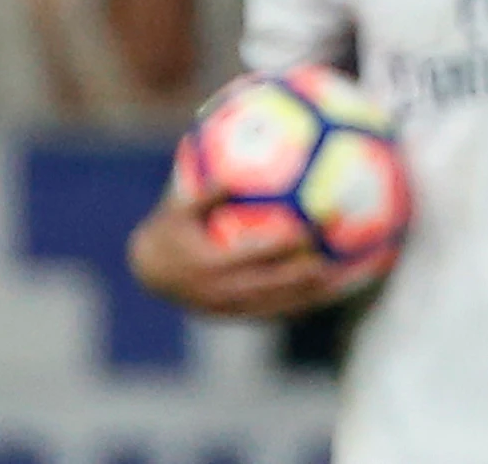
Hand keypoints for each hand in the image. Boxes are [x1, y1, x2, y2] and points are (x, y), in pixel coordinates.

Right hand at [127, 182, 342, 318]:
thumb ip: (206, 193)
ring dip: (304, 297)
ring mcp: (225, 308)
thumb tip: (232, 172)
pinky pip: (268, 314)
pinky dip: (296, 307)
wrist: (150, 271)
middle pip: (266, 287)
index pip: (250, 256)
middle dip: (298, 277)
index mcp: (207, 265)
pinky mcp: (231, 316)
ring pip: (271, 306)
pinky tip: (325, 297)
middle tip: (329, 262)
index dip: (278, 247)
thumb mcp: (179, 208)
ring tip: (337, 284)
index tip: (306, 232)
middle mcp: (217, 291)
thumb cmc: (171, 230)